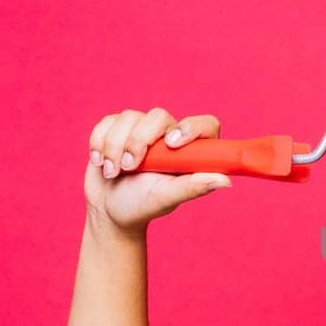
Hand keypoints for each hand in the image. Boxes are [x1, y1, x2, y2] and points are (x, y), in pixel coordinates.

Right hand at [84, 108, 230, 234]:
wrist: (108, 210)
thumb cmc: (142, 205)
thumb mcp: (167, 197)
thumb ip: (193, 186)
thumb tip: (226, 181)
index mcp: (190, 151)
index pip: (205, 124)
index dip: (191, 127)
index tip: (172, 144)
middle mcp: (168, 135)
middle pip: (159, 116)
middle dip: (139, 141)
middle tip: (130, 167)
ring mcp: (142, 130)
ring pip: (129, 117)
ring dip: (115, 146)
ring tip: (113, 172)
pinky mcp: (117, 129)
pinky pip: (108, 121)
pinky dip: (99, 142)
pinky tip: (100, 162)